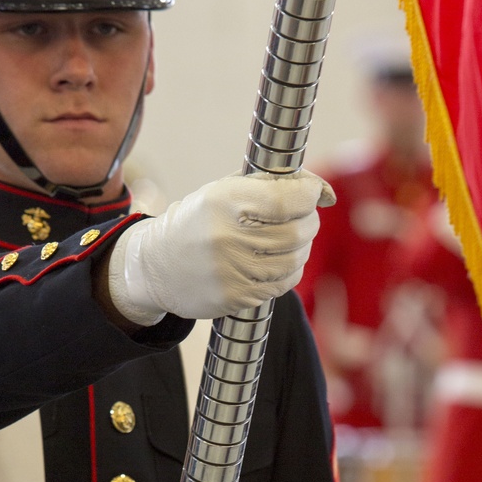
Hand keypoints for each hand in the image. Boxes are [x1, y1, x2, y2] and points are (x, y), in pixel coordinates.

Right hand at [106, 169, 334, 324]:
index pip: (288, 198)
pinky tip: (277, 263)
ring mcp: (232, 270)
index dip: (310, 193)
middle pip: (298, 231)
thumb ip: (270, 184)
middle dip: (309, 221)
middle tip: (304, 218)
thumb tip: (324, 192)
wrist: (157, 266)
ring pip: (295, 260)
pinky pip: (282, 284)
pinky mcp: (235, 297)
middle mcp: (228, 236)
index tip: (314, 192)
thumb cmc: (199, 222)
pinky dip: (289, 272)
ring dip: (302, 249)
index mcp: (225, 201)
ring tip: (290, 241)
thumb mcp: (224, 190)